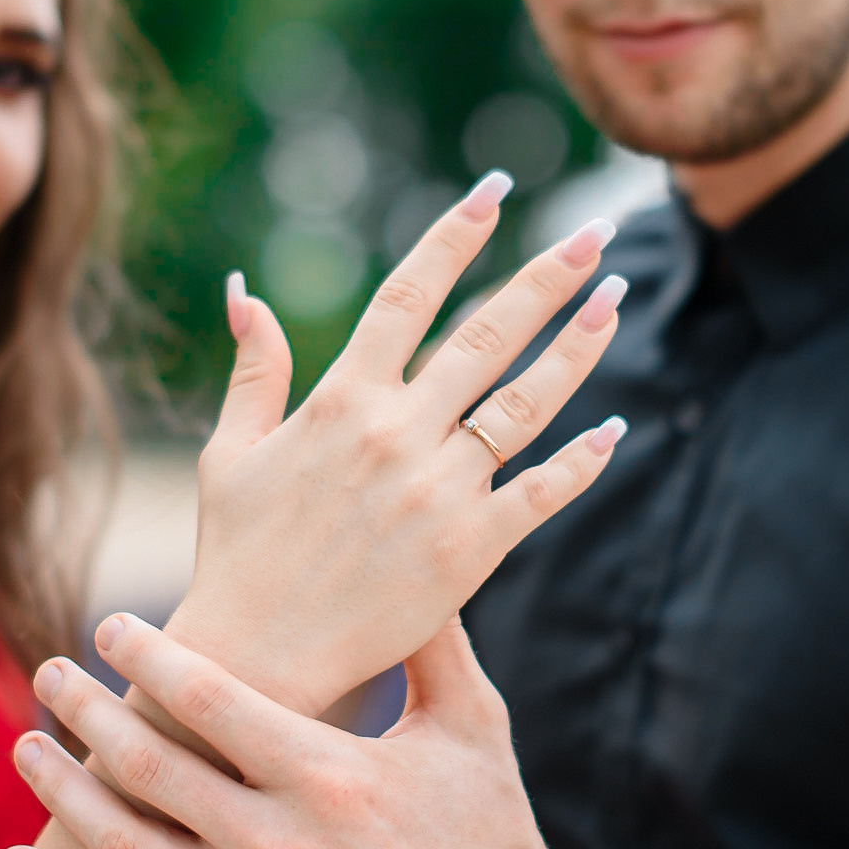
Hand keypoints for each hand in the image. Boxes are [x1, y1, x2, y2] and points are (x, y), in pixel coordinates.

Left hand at [1, 613, 590, 848]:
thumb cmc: (493, 835)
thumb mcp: (474, 725)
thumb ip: (429, 638)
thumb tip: (402, 555)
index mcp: (331, 773)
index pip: (210, 698)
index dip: (147, 655)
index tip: (108, 625)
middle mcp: (283, 844)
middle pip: (148, 764)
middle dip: (84, 711)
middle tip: (48, 672)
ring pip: (125, 845)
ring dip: (62, 792)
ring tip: (26, 748)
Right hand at [172, 171, 629, 716]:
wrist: (255, 659)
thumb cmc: (236, 555)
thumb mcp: (232, 453)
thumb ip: (253, 369)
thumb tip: (245, 291)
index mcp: (340, 399)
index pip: (409, 294)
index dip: (455, 236)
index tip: (496, 190)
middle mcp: (396, 434)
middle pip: (488, 334)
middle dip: (547, 278)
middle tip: (594, 234)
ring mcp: (437, 491)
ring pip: (526, 403)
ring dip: (578, 347)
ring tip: (615, 300)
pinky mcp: (469, 551)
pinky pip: (539, 493)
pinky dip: (581, 461)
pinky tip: (616, 429)